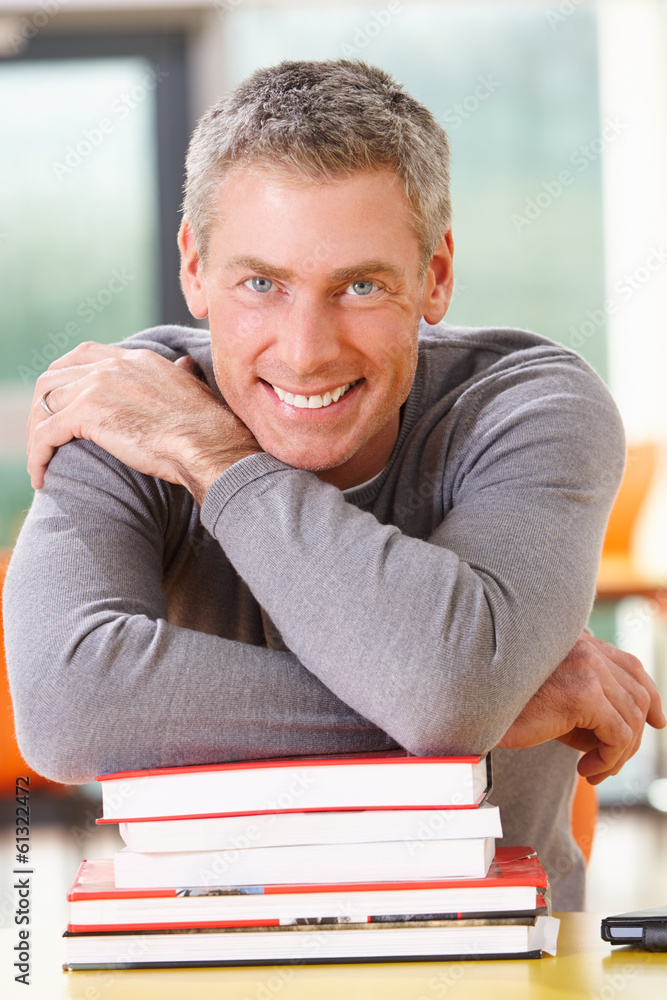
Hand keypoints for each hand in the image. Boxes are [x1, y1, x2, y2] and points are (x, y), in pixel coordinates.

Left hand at [28, 341, 260, 504]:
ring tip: (40, 458)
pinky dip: (37, 454)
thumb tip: (185, 365)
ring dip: (36, 432)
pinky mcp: (87, 413)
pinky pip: (46, 433)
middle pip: (54, 376)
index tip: (61, 403)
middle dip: (42, 406)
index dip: (64, 379)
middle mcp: (112, 365)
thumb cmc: (208, 428)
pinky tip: (40, 475)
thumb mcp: (193, 388)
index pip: (83, 356)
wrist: (208, 445)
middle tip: (44, 435)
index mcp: (135, 359)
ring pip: (44, 403)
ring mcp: (97, 385)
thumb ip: (180, 374)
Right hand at [497, 632, 665, 783]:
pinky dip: (608, 760)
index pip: (631, 666)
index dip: (650, 696)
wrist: (473, 708)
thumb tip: (630, 734)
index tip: (655, 722)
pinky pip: (618, 735)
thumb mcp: (556, 704)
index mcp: (579, 642)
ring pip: (631, 720)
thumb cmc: (507, 708)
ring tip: (593, 770)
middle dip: (632, 737)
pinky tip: (585, 771)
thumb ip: (591, 707)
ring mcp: (587, 667)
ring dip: (617, 755)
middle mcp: (586, 647)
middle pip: (637, 696)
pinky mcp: (583, 693)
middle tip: (606, 765)